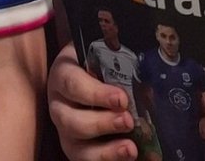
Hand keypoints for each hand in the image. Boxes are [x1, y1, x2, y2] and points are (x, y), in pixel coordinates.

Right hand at [48, 43, 137, 160]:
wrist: (91, 72)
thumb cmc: (99, 62)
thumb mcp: (103, 54)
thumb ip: (117, 64)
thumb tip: (144, 82)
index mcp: (63, 76)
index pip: (72, 84)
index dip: (96, 94)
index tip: (121, 99)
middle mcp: (60, 107)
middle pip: (71, 122)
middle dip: (102, 124)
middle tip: (128, 121)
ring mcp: (66, 133)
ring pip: (77, 149)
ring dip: (106, 152)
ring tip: (131, 149)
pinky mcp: (78, 151)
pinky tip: (135, 158)